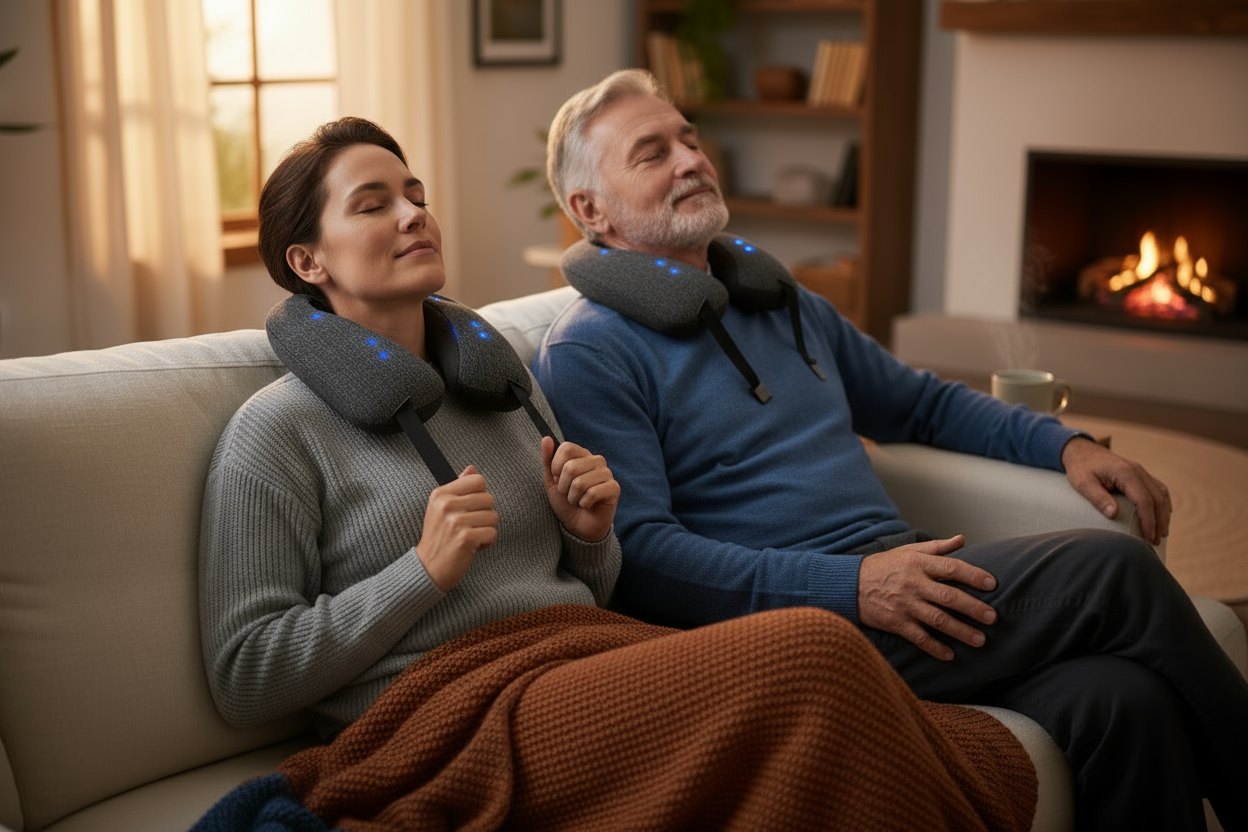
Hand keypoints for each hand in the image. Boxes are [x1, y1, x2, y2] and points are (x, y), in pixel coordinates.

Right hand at [415, 465, 497, 591]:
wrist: (428, 568)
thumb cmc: (438, 537)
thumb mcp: (442, 508)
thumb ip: (459, 487)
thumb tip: (472, 468)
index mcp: (440, 494)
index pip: (478, 480)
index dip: (479, 496)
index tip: (468, 509)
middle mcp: (447, 505)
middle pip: (489, 498)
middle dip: (484, 515)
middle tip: (468, 527)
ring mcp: (455, 521)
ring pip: (493, 516)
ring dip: (486, 529)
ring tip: (469, 536)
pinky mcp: (465, 538)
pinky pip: (492, 533)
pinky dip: (486, 542)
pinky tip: (473, 546)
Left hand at [542, 436, 619, 542]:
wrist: (578, 526)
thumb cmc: (566, 502)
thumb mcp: (552, 481)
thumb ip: (548, 460)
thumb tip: (546, 438)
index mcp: (582, 455)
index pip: (567, 448)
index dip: (556, 466)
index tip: (557, 478)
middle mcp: (597, 460)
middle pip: (571, 466)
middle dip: (563, 486)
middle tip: (568, 494)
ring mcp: (607, 473)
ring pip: (580, 482)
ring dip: (573, 497)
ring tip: (577, 500)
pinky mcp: (614, 488)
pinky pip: (592, 493)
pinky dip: (584, 503)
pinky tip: (587, 505)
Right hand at [858, 535, 998, 660]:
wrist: (849, 584)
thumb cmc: (883, 566)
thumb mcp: (908, 551)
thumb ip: (937, 547)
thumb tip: (962, 539)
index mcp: (918, 564)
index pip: (951, 568)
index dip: (973, 576)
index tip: (992, 584)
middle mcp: (913, 584)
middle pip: (949, 597)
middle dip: (973, 608)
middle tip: (993, 617)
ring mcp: (904, 605)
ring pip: (938, 620)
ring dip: (961, 631)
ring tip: (980, 640)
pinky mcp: (896, 623)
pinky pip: (919, 638)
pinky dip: (935, 647)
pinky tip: (949, 655)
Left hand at [1061, 436, 1170, 545]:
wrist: (1080, 450)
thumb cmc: (1080, 468)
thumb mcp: (1083, 484)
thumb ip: (1098, 498)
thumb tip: (1114, 515)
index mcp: (1125, 473)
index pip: (1144, 500)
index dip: (1148, 521)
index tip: (1148, 537)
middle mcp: (1138, 471)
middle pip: (1158, 498)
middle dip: (1159, 521)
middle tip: (1155, 541)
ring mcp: (1140, 471)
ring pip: (1161, 494)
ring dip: (1164, 514)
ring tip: (1160, 533)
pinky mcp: (1139, 474)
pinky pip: (1157, 488)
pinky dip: (1162, 503)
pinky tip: (1161, 516)